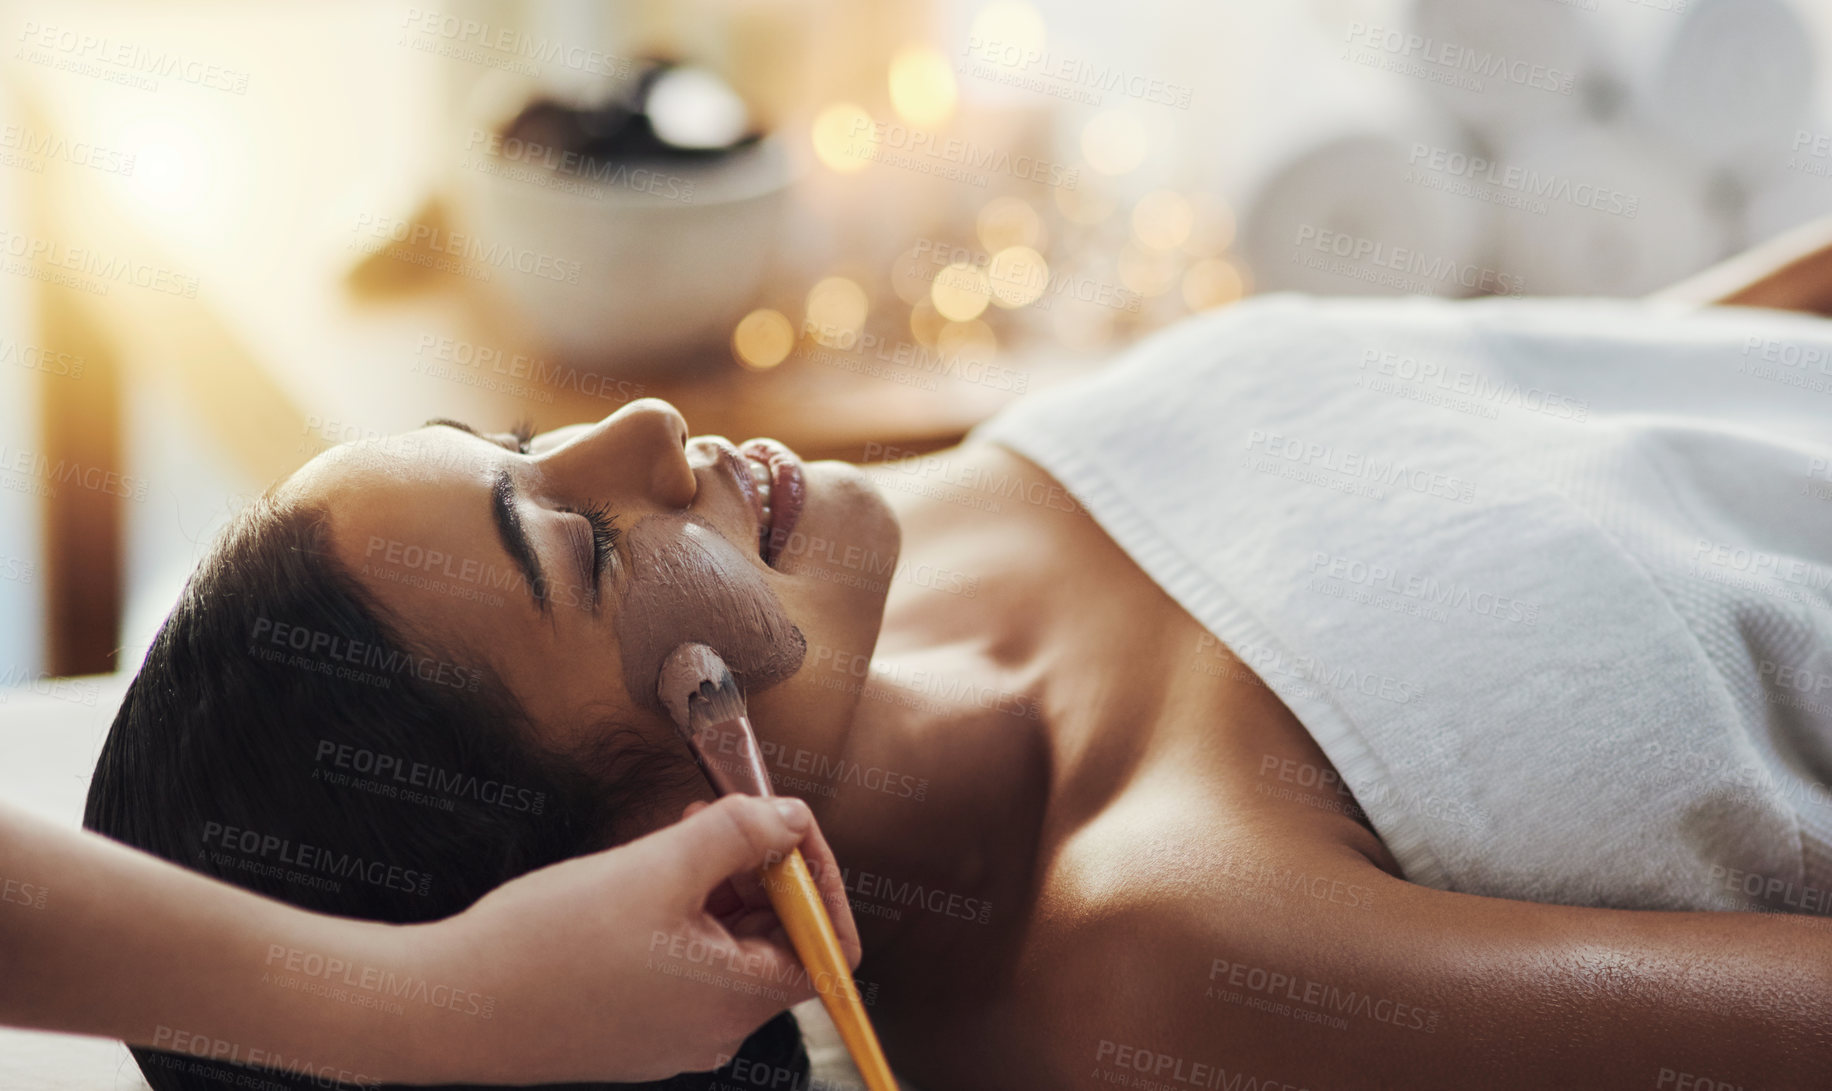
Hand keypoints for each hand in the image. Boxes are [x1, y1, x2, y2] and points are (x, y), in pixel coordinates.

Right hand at [404, 794, 862, 1084]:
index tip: (784, 825)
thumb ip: (738, 834)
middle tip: (722, 814)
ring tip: (677, 836)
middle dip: (761, 869)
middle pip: (778, 941)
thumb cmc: (548, 945)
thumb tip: (791, 819)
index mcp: (736, 1002)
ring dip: (719, 885)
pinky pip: (684, 962)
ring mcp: (671, 1033)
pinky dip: (682, 913)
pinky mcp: (632, 1026)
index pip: (826, 946)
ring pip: (727, 946)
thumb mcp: (657, 867)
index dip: (818, 878)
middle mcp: (714, 1030)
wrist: (445, 1007)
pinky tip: (641, 877)